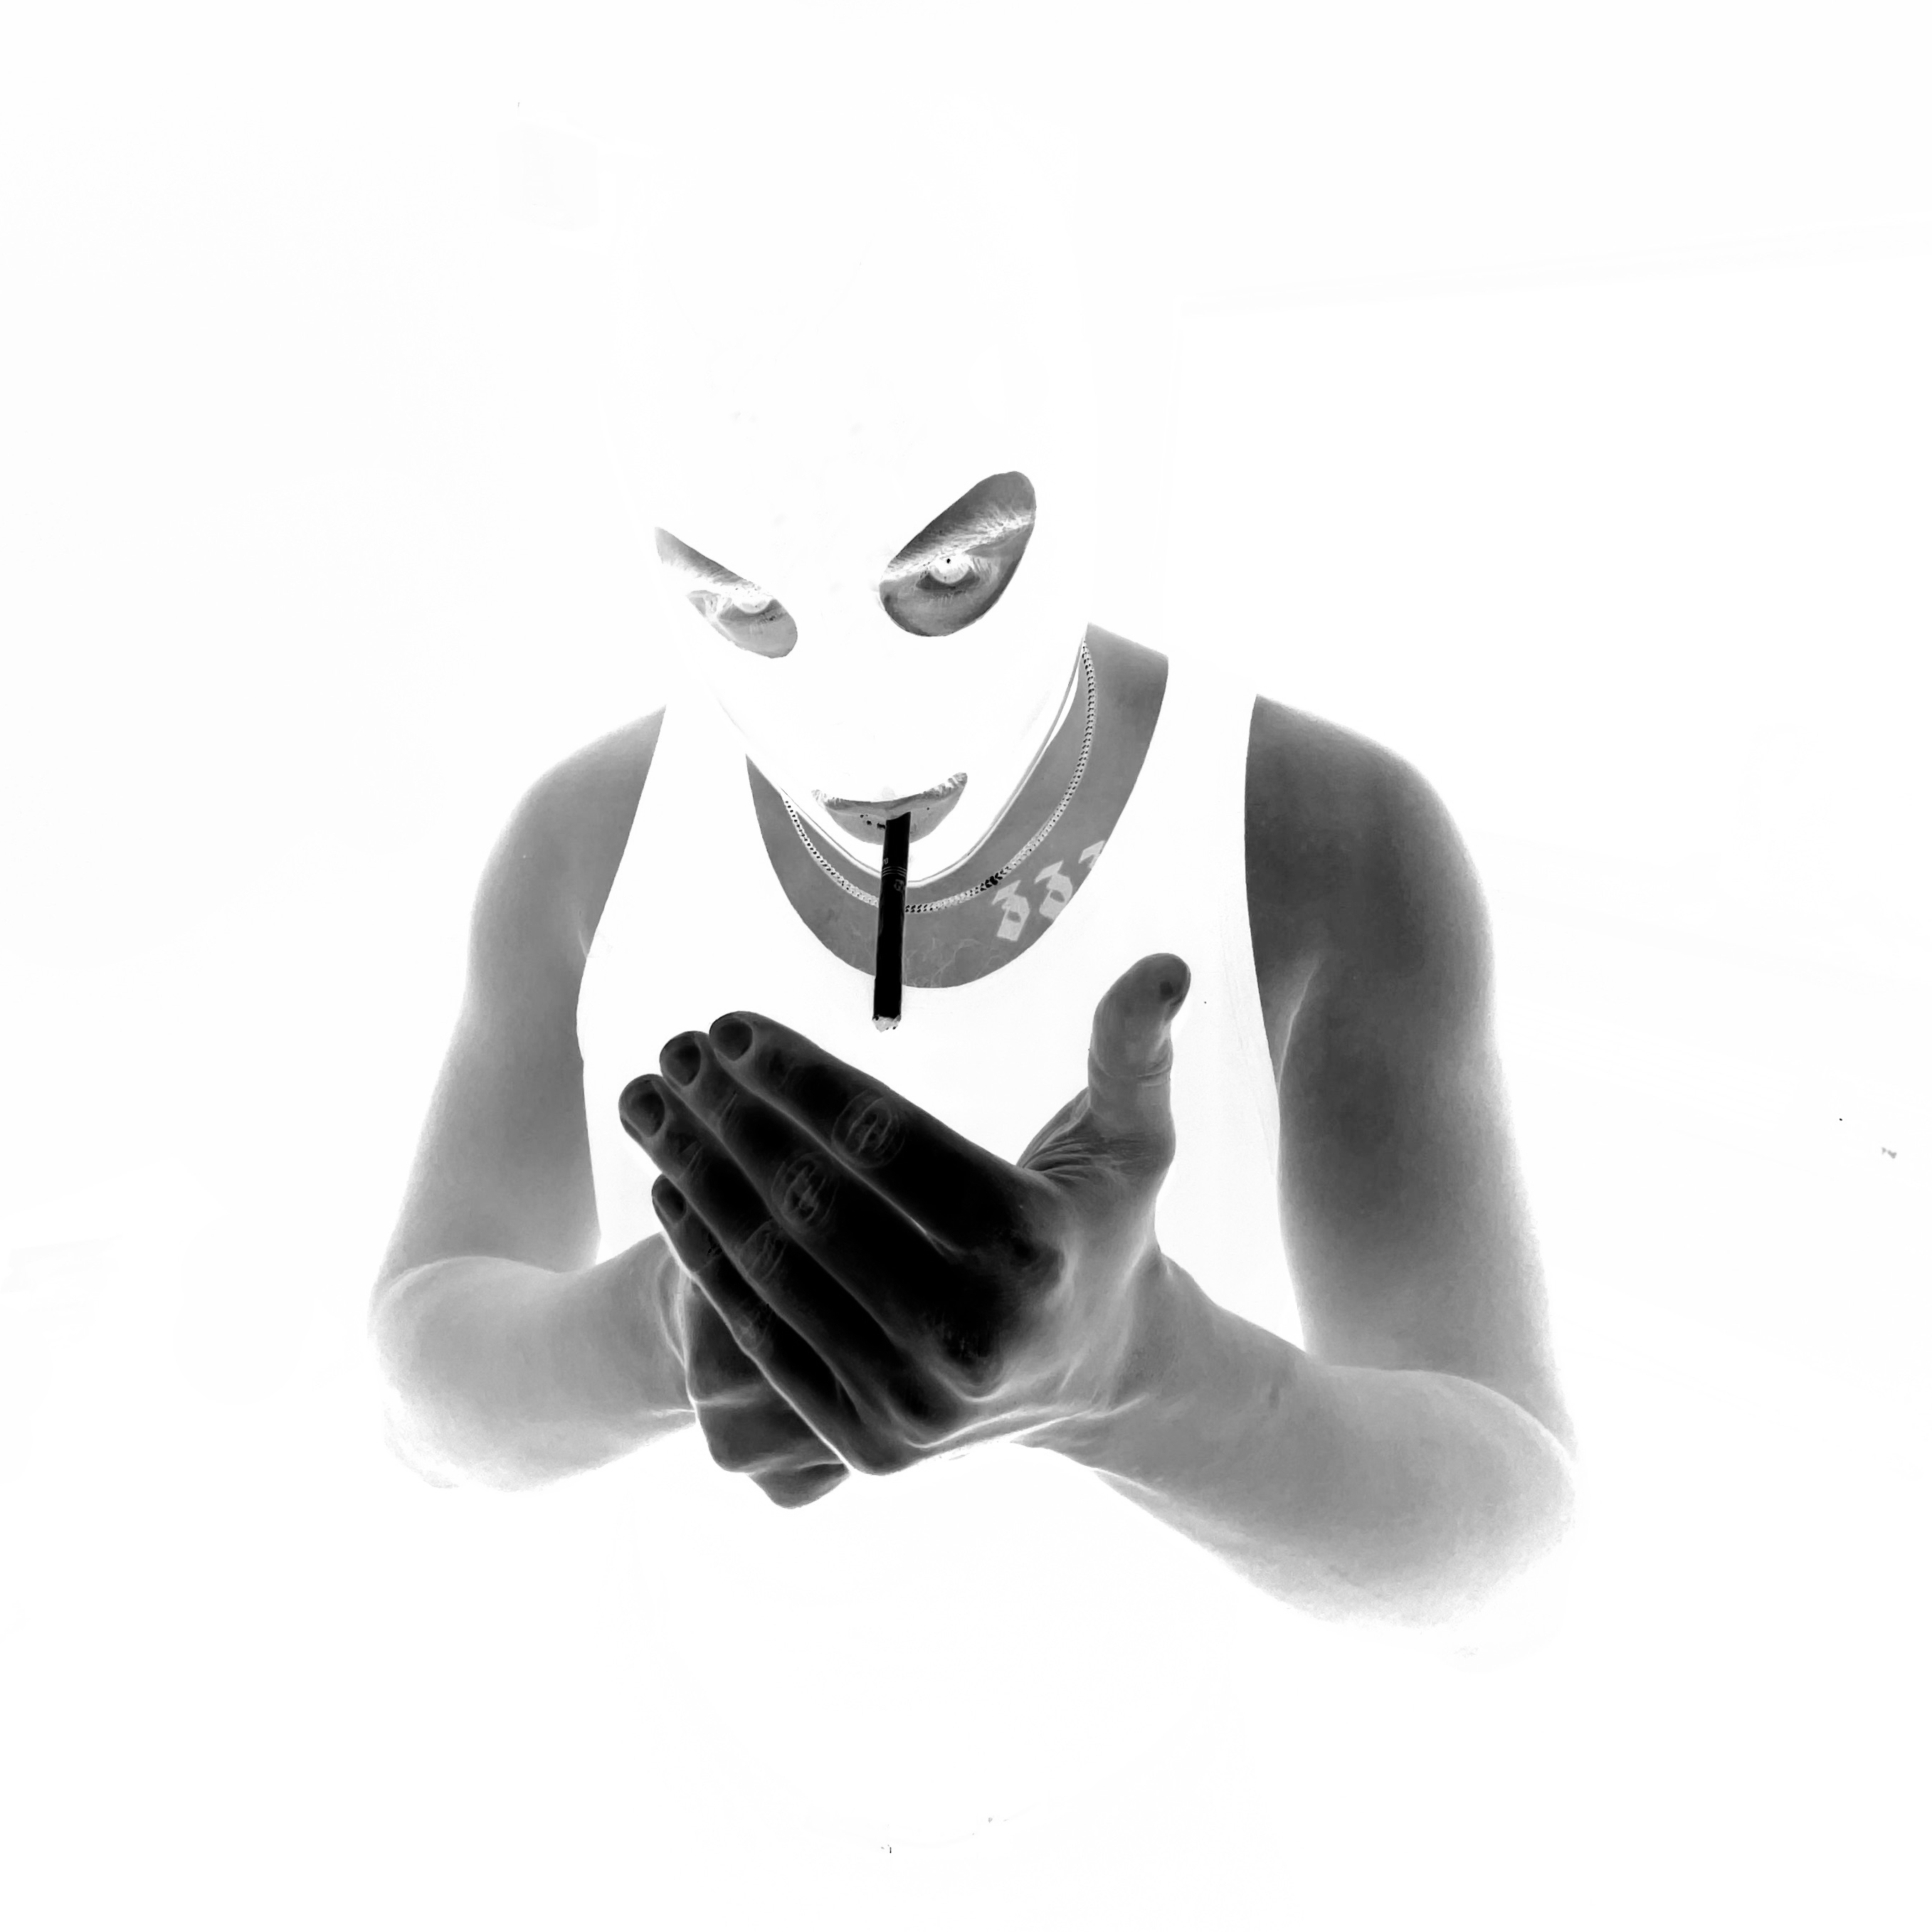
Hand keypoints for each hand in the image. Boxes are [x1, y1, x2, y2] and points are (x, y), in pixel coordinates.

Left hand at [617, 952, 1189, 1475]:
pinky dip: (707, 1261)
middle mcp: (974, 1333)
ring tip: (645, 1108)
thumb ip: (1133, 1054)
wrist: (1098, 1379)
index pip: (882, 1139)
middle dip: (727, 1116)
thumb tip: (1166, 964)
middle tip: (671, 1052)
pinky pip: (767, 1336)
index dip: (795, 1073)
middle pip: (814, 1203)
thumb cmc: (1098, 1230)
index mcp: (1032, 1245)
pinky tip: (666, 1194)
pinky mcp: (871, 1445)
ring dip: (695, 1178)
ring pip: (774, 1268)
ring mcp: (917, 1400)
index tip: (729, 1023)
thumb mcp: (1134, 1143)